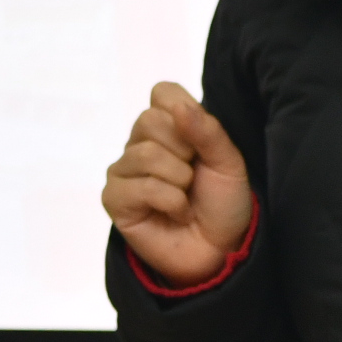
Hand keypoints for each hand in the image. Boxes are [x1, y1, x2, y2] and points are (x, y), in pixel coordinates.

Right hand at [103, 81, 255, 286]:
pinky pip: (141, 187)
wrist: (220, 249)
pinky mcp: (114, 199)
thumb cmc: (222, 202)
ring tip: (185, 198)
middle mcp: (138, 143)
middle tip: (193, 176)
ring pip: (145, 154)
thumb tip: (180, 107)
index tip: (200, 145)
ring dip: (180, 181)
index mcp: (165, 126)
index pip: (162, 92)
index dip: (186, 114)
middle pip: (149, 120)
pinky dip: (170, 202)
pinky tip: (174, 213)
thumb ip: (207, 131)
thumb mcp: (228, 162)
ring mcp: (122, 171)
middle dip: (184, 151)